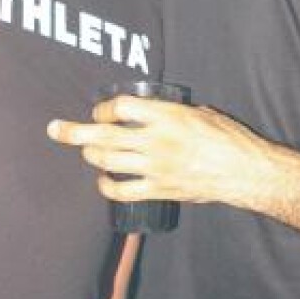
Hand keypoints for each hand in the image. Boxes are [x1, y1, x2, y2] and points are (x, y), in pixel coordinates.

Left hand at [48, 93, 259, 207]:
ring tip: (86, 153)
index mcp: (167, 116)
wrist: (244, 172)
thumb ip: (173, 112)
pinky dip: (107, 186)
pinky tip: (103, 181)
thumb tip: (155, 111)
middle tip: (55, 129)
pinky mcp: (159, 190)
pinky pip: (123, 191)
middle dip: (74, 132)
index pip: (121, 107)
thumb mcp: (201, 112)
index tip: (100, 111)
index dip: (104, 109)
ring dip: (90, 157)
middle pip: (104, 136)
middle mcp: (156, 141)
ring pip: (108, 162)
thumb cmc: (229, 137)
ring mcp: (156, 167)